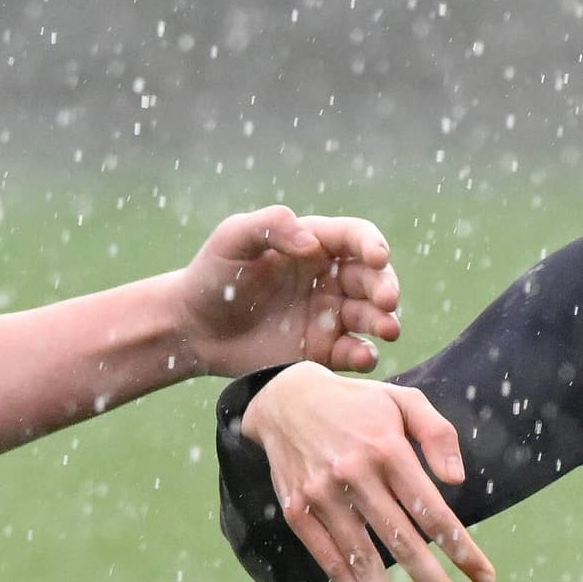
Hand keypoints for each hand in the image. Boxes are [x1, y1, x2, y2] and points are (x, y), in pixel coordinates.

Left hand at [174, 206, 405, 376]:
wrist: (194, 328)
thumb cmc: (213, 275)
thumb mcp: (234, 238)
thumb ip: (272, 225)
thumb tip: (313, 243)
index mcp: (315, 244)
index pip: (355, 238)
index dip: (372, 245)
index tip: (377, 257)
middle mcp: (330, 279)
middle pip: (372, 279)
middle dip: (386, 287)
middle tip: (388, 299)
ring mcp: (330, 316)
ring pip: (371, 316)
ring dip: (385, 321)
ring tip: (387, 329)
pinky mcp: (323, 351)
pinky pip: (353, 352)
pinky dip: (364, 355)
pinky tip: (362, 356)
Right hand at [244, 367, 497, 581]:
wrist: (284, 399)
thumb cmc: (359, 405)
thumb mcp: (404, 402)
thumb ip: (438, 434)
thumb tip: (457, 482)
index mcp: (386, 448)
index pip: (432, 510)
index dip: (461, 549)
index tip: (486, 579)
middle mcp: (354, 474)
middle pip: (401, 542)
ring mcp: (322, 496)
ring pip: (362, 561)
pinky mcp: (298, 513)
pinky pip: (330, 561)